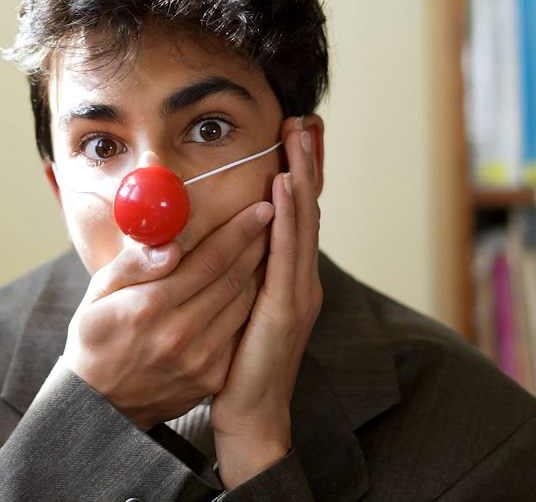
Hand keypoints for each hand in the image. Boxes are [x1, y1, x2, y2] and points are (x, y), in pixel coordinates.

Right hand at [63, 198, 274, 430]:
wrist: (101, 406)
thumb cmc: (95, 340)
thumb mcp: (96, 296)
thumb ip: (131, 267)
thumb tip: (169, 247)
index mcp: (149, 307)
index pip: (207, 260)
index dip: (238, 231)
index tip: (260, 208)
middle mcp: (180, 333)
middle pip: (232, 278)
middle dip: (257, 243)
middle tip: (275, 215)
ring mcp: (200, 358)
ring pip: (242, 303)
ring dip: (260, 271)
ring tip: (271, 242)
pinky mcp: (212, 376)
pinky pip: (239, 331)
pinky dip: (251, 304)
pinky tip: (256, 284)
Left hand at [210, 115, 323, 488]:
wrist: (249, 416)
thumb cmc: (237, 363)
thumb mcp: (238, 306)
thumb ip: (239, 271)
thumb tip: (227, 236)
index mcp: (289, 277)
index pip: (297, 213)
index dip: (301, 172)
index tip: (298, 133)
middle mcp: (301, 279)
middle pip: (308, 209)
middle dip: (308, 162)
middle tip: (306, 119)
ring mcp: (298, 293)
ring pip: (302, 223)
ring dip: (302, 176)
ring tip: (300, 137)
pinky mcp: (285, 310)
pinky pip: (286, 255)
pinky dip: (286, 218)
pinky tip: (283, 188)